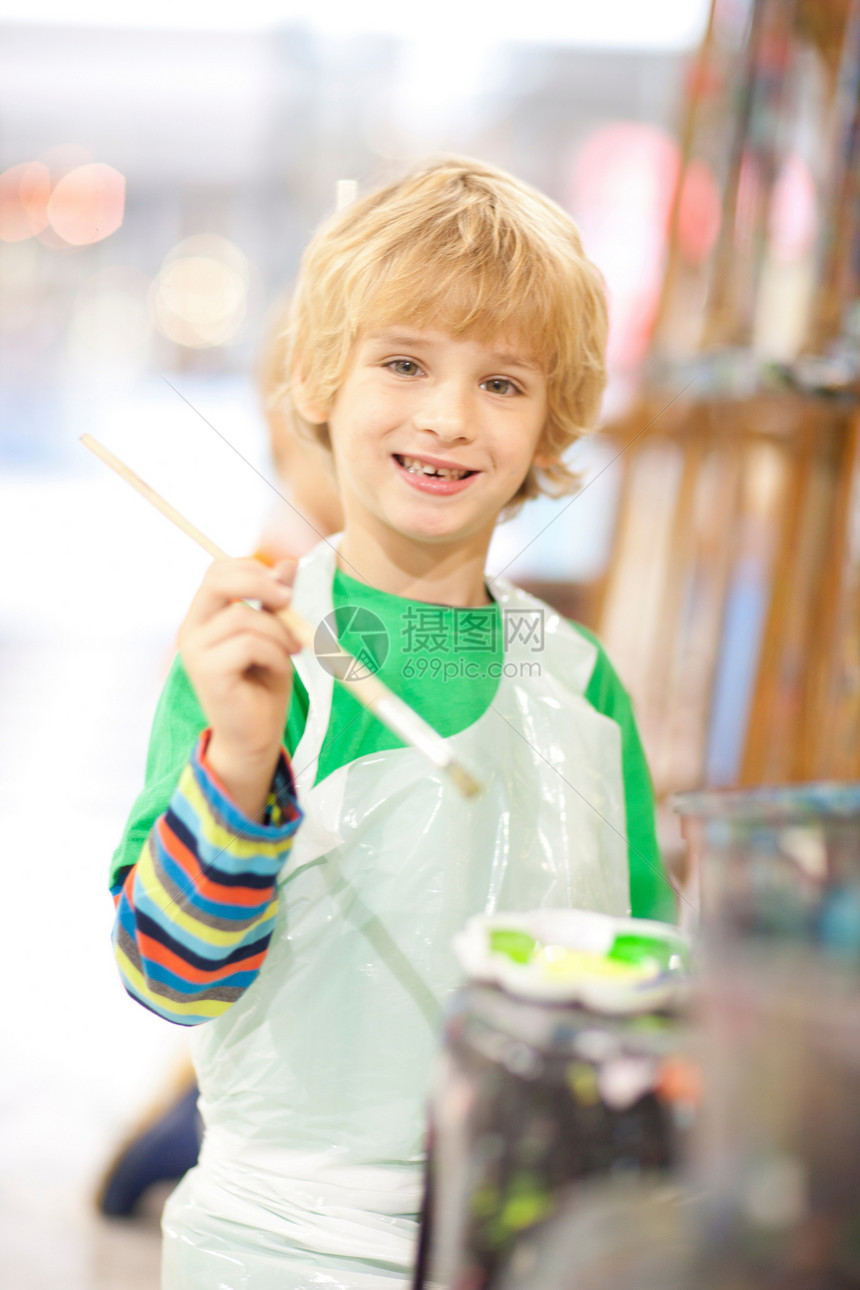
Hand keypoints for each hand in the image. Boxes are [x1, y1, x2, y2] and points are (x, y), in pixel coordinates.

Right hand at [178, 557, 301, 818]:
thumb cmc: (263, 685)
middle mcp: (192, 630)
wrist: (255, 737)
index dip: (252, 568)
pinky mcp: (208, 672)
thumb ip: (277, 602)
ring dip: (278, 632)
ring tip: (291, 651)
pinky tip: (278, 669)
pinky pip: (248, 644)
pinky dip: (274, 653)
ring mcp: (196, 652)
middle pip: (217, 580)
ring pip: (243, 616)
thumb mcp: (276, 635)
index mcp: (205, 617)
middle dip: (259, 582)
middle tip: (289, 599)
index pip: (217, 571)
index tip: (284, 583)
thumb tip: (287, 563)